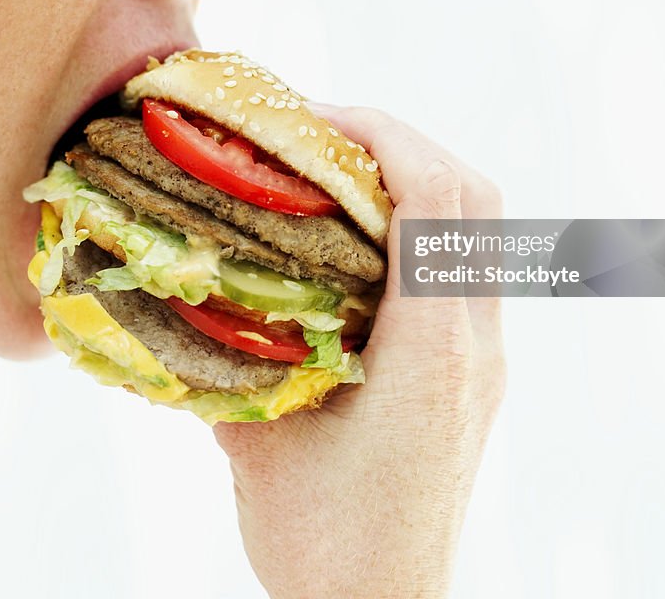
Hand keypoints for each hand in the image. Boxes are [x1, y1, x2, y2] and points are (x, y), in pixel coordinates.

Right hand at [214, 105, 505, 598]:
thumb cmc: (322, 544)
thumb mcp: (259, 441)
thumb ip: (224, 357)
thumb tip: (178, 283)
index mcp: (431, 350)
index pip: (436, 198)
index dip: (381, 136)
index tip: (314, 119)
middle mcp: (475, 342)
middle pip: (474, 194)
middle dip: (401, 141)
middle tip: (323, 136)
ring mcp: (487, 356)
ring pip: (480, 225)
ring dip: (417, 178)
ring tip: (340, 173)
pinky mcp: (478, 370)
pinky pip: (466, 263)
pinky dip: (422, 224)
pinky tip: (358, 240)